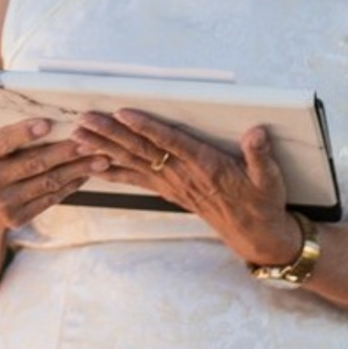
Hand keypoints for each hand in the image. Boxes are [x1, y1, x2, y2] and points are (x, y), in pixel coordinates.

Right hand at [0, 114, 109, 228]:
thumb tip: (15, 99)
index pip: (1, 142)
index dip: (24, 133)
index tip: (48, 123)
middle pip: (31, 164)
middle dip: (64, 152)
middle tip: (91, 141)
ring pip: (46, 183)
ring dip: (76, 170)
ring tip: (100, 159)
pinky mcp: (14, 219)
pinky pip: (48, 200)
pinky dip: (70, 186)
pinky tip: (85, 174)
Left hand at [70, 111, 297, 266]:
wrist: (254, 235)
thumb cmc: (261, 202)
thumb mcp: (269, 179)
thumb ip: (260, 155)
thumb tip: (256, 132)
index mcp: (206, 167)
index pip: (171, 143)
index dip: (147, 128)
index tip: (124, 113)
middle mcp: (183, 176)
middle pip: (142, 151)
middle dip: (111, 134)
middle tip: (85, 119)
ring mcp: (173, 185)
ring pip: (133, 163)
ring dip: (104, 149)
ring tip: (79, 136)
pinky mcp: (168, 192)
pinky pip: (136, 180)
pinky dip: (113, 172)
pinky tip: (92, 164)